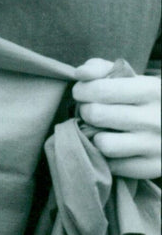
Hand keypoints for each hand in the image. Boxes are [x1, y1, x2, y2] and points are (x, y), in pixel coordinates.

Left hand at [72, 58, 160, 179]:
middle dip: (86, 111)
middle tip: (91, 111)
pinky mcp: (153, 167)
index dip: (82, 90)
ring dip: (96, 136)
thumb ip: (100, 68)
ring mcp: (156, 145)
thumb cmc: (141, 97)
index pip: (100, 90)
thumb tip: (80, 74)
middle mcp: (155, 119)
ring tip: (102, 130)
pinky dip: (108, 157)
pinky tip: (115, 145)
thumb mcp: (128, 77)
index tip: (82, 92)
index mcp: (151, 90)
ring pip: (103, 144)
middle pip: (96, 115)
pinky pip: (114, 166)